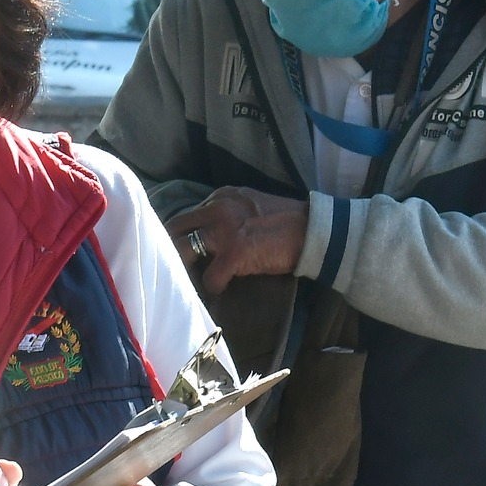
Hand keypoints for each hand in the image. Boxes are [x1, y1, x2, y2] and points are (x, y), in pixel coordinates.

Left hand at [167, 187, 308, 293]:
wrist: (313, 230)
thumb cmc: (287, 221)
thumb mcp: (250, 204)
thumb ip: (228, 212)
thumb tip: (211, 233)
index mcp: (221, 196)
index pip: (188, 216)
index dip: (183, 235)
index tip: (185, 250)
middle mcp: (217, 208)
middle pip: (175, 229)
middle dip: (171, 249)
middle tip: (175, 267)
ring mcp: (223, 230)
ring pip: (183, 251)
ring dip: (185, 268)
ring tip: (193, 280)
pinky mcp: (233, 253)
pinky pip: (210, 278)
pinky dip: (214, 286)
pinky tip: (222, 288)